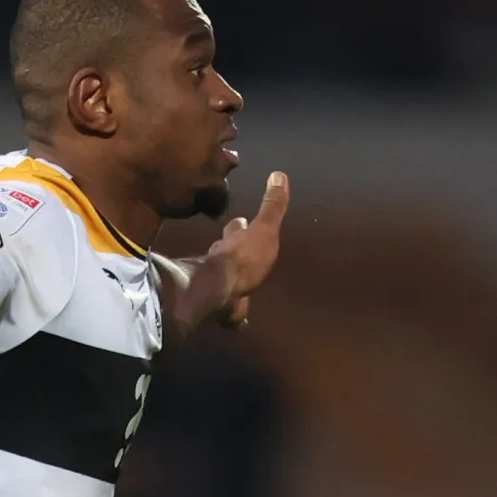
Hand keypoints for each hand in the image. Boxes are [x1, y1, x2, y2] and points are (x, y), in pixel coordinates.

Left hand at [199, 171, 289, 330]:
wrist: (222, 292)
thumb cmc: (245, 259)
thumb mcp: (264, 230)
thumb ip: (272, 207)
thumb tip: (278, 175)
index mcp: (233, 241)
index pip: (235, 229)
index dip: (238, 226)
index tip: (239, 221)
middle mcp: (220, 260)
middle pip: (226, 253)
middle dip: (231, 251)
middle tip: (238, 250)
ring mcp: (219, 284)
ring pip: (224, 280)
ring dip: (231, 280)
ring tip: (239, 284)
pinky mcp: (221, 307)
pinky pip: (229, 310)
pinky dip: (234, 314)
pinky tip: (239, 321)